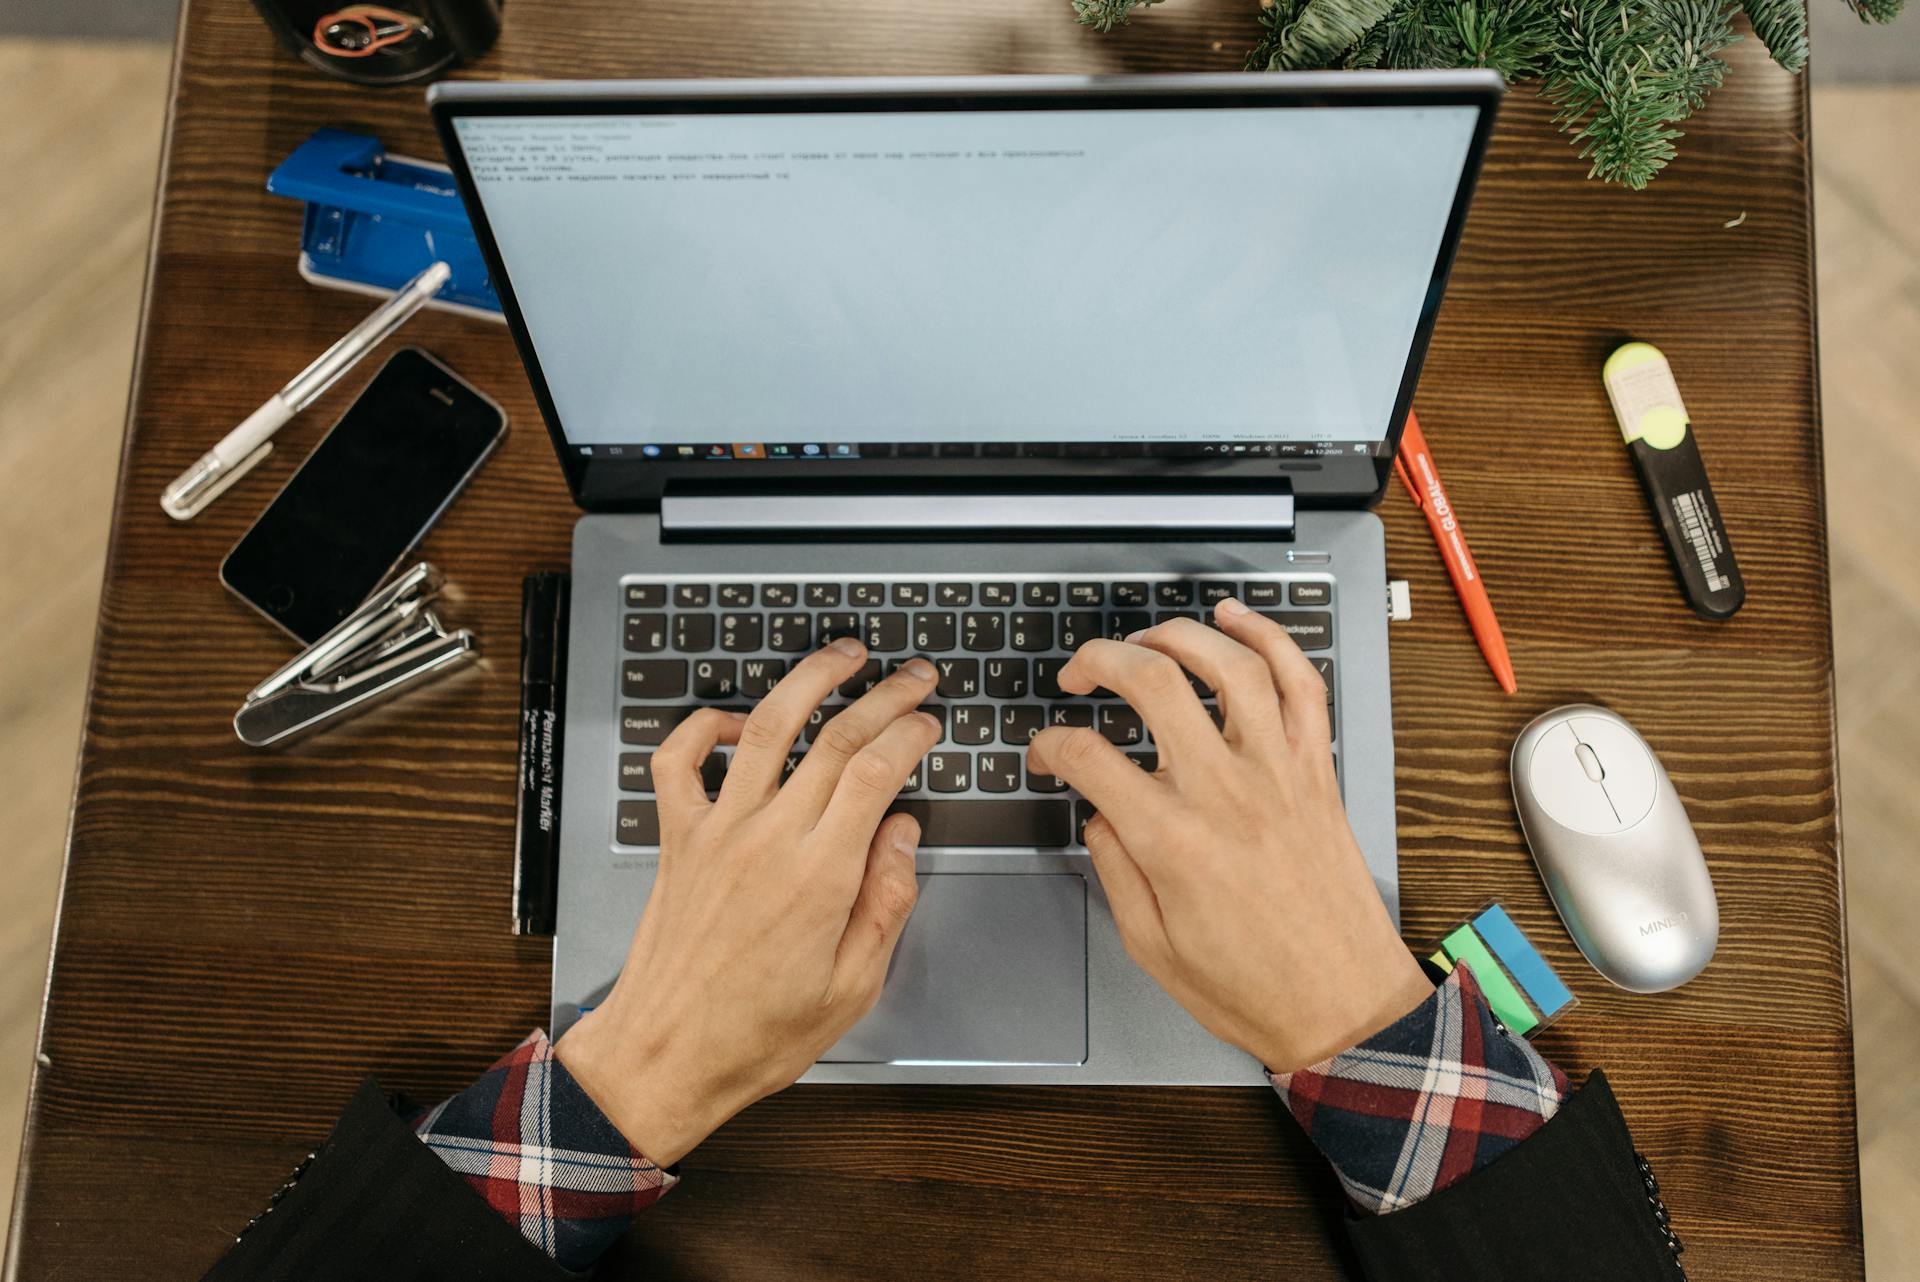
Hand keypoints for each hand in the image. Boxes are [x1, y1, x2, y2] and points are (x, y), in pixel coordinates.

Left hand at [555, 638, 939, 1163]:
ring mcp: (716, 832)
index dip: (910, 732)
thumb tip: (901, 836)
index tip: (930, 722)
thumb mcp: (853, 988)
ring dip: (809, 679)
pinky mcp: (677, 839)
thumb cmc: (755, 1035)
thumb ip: (886, 903)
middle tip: (913, 676)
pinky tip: (738, 719)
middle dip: (883, 694)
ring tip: (842, 656)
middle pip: (834, 736)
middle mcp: (767, 840)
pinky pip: (679, 759)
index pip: (875, 771)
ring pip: (766, 726)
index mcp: (818, 878)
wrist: (664, 1058)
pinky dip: (707, 724)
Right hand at [1026, 600, 1430, 1072]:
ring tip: (1145, 640)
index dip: (1051, 746)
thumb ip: (1115, 870)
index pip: (1088, 757)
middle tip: (1080, 672)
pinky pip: (1300, 683)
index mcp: (1172, 841)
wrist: (1345, 1008)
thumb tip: (1100, 815)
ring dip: (1177, 636)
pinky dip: (1269, 638)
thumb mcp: (1151, 947)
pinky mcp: (1316, 771)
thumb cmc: (1254, 988)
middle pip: (1151, 682)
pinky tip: (1236, 620)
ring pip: (1228, 665)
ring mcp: (1278, 773)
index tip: (1047, 755)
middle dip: (1098, 659)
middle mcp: (1225, 793)